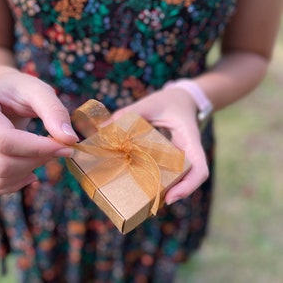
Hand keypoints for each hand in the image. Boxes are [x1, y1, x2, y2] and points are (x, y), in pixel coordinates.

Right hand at [0, 67, 77, 193]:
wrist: (0, 98)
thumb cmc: (18, 91)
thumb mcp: (38, 91)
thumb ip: (54, 112)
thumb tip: (70, 139)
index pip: (5, 140)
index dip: (39, 148)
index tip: (67, 147)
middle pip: (2, 164)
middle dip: (38, 160)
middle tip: (58, 149)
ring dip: (30, 170)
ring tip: (44, 154)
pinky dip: (17, 182)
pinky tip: (30, 169)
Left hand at [112, 87, 208, 204]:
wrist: (182, 99)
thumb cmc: (169, 101)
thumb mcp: (151, 104)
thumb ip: (129, 113)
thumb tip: (104, 127)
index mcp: (190, 140)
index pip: (199, 169)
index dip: (188, 187)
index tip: (170, 197)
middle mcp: (188, 153)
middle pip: (188, 180)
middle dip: (173, 193)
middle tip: (150, 204)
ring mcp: (182, 157)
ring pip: (179, 179)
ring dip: (165, 190)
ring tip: (143, 198)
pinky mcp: (173, 157)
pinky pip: (169, 171)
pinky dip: (158, 179)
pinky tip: (140, 181)